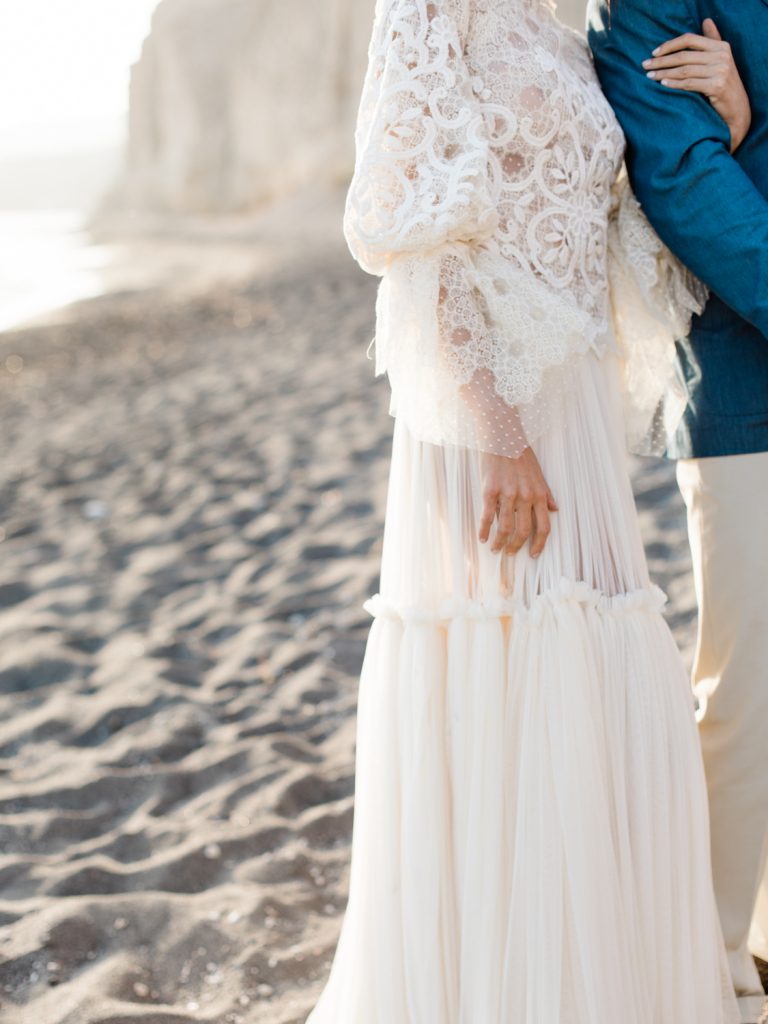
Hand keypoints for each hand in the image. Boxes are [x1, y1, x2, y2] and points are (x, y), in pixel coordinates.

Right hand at [478, 448, 557, 557]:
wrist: (502, 436)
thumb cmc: (520, 453)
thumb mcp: (539, 473)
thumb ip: (546, 493)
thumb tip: (555, 509)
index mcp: (539, 494)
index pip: (544, 526)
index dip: (540, 544)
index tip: (534, 554)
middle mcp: (525, 496)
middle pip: (524, 531)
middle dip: (516, 547)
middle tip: (509, 553)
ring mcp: (507, 494)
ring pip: (505, 527)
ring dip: (499, 543)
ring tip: (495, 549)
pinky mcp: (490, 491)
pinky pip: (487, 516)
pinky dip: (484, 530)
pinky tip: (482, 538)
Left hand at [643, 19, 751, 152]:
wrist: (737, 108)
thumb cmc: (723, 83)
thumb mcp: (720, 59)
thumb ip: (712, 41)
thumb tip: (706, 20)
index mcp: (720, 46)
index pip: (690, 39)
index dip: (670, 45)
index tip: (654, 52)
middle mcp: (721, 55)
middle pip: (684, 56)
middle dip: (661, 61)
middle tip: (645, 66)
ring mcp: (720, 71)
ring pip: (684, 70)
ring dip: (663, 73)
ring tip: (649, 76)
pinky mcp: (717, 86)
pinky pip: (689, 83)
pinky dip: (674, 83)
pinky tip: (662, 83)